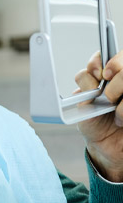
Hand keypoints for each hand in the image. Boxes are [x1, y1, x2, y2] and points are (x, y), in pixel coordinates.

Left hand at [76, 51, 122, 180]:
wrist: (108, 148)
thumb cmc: (95, 124)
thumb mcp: (84, 108)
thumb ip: (85, 89)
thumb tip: (88, 75)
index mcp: (107, 75)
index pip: (106, 55)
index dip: (101, 60)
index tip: (98, 73)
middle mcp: (122, 79)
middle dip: (117, 80)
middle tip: (108, 97)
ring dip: (121, 94)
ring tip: (114, 112)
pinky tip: (122, 120)